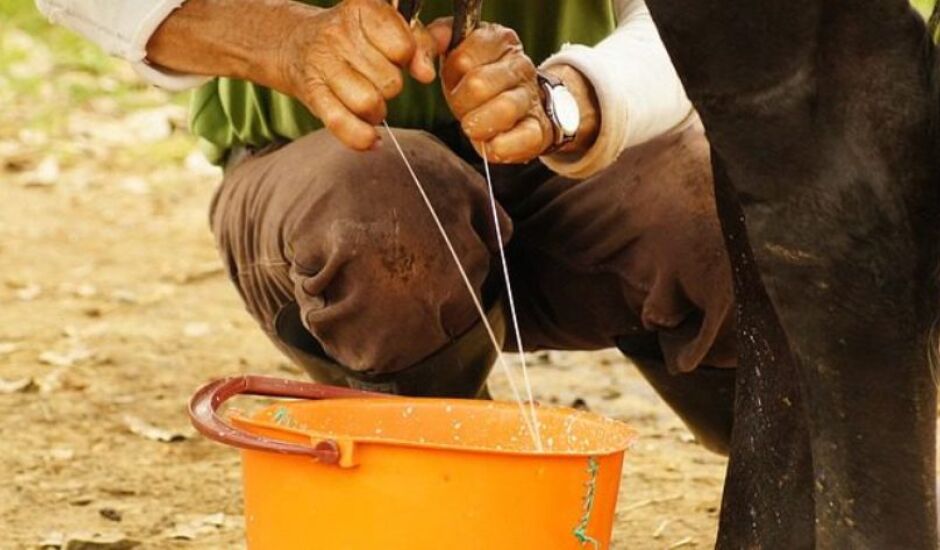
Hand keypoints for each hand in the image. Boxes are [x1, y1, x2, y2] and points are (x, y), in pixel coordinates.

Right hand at [276, 0, 437, 149]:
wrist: (295, 44)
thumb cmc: (353, 37)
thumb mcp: (387, 28)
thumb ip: (420, 42)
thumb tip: (427, 72)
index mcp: (363, 8)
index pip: (404, 47)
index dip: (408, 58)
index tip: (399, 57)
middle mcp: (339, 33)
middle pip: (390, 81)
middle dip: (391, 87)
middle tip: (377, 79)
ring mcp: (322, 64)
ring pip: (370, 103)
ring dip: (377, 112)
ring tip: (370, 102)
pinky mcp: (312, 93)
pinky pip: (342, 123)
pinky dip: (361, 137)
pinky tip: (371, 138)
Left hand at [429, 19, 553, 163]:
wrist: (519, 109)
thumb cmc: (481, 82)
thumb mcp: (458, 57)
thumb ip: (439, 41)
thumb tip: (434, 40)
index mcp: (499, 40)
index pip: (463, 58)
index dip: (452, 76)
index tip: (457, 82)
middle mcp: (520, 65)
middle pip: (478, 84)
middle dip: (462, 103)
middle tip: (463, 110)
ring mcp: (531, 96)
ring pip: (504, 109)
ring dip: (479, 125)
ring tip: (475, 127)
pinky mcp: (540, 128)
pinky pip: (524, 138)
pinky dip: (500, 147)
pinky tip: (491, 144)